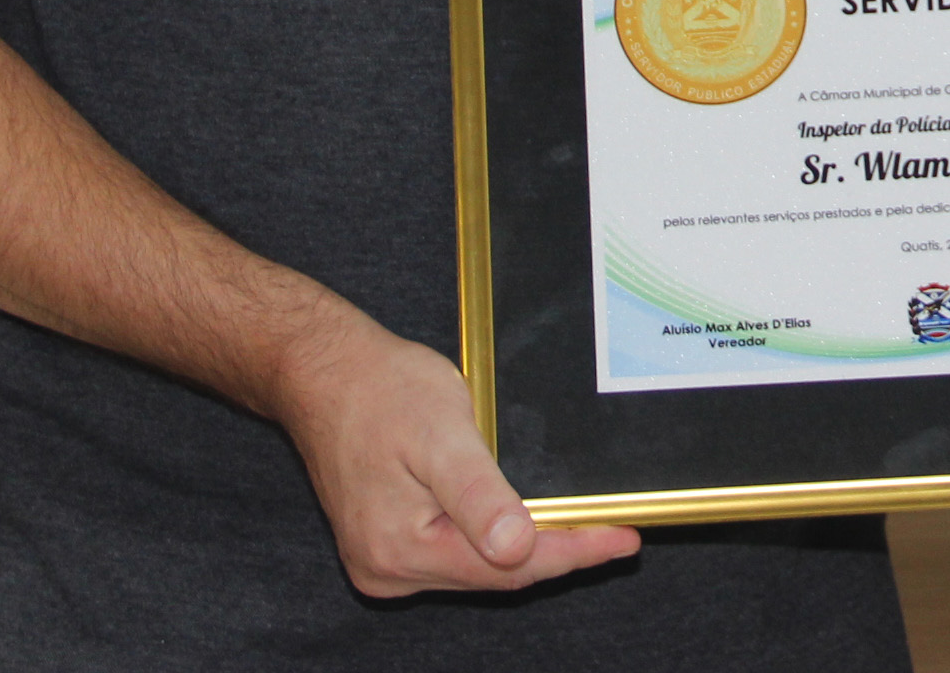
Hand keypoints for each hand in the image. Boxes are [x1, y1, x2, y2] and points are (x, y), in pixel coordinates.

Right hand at [270, 311, 639, 594]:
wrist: (324, 374)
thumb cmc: (381, 392)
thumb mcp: (441, 434)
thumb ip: (479, 495)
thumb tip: (517, 548)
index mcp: (401, 548)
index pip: (509, 569)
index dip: (574, 554)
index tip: (624, 539)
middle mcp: (387, 568)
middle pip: (494, 575)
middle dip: (556, 551)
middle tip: (615, 529)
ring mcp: (383, 560)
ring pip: (476, 565)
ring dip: (526, 545)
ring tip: (582, 522)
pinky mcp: (384, 542)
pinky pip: (454, 552)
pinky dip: (492, 537)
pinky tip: (523, 517)